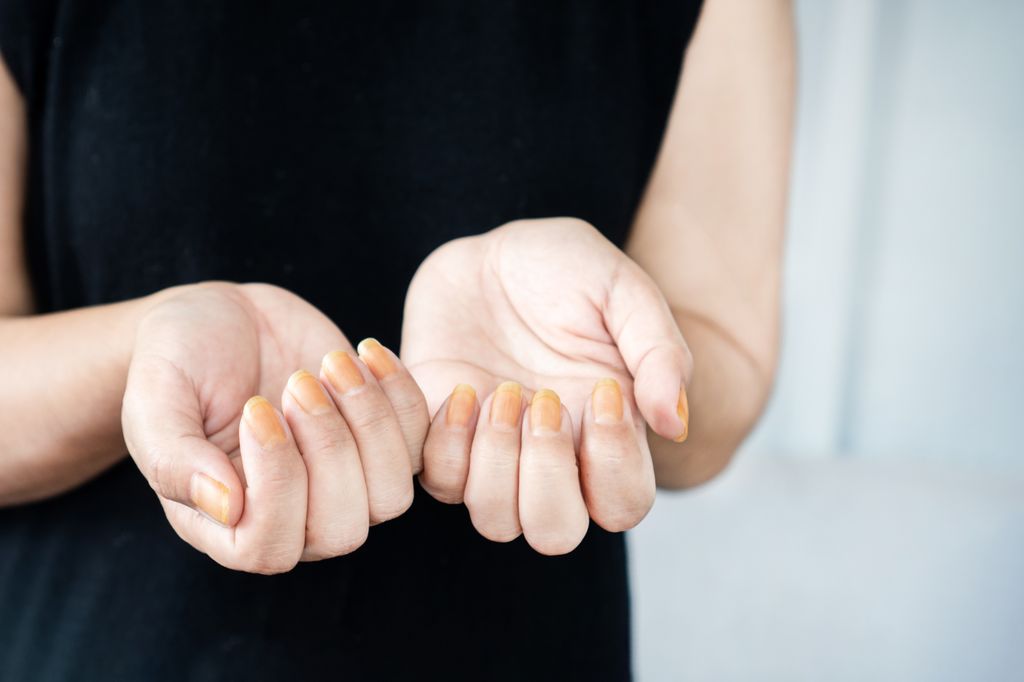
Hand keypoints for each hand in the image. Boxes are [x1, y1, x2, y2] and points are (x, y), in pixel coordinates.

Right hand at [122, 283, 427, 572]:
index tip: (257, 410)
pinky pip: (420, 442)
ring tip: (331, 364)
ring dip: (371, 424)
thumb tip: (226, 508)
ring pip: (392, 494)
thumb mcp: (155, 401)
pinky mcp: (381, 443)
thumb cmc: (176, 363)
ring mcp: (345, 484)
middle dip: (329, 450)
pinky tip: (364, 351)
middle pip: (342, 530)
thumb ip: (173, 459)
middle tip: (297, 382)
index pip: (268, 547)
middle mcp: (294, 518)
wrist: (220, 320)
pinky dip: (401, 394)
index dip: (276, 483)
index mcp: (228, 525)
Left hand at [402, 218, 691, 554]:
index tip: (603, 390)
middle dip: (546, 476)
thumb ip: (659, 353)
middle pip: (554, 531)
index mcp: (609, 434)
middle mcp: (552, 458)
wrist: (492, 253)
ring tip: (498, 390)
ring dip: (494, 460)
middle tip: (542, 400)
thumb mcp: (624, 292)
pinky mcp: (442, 434)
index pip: (624, 503)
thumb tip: (675, 424)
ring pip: (494, 518)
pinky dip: (446, 441)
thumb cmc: (568, 270)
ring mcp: (493, 453)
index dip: (615, 466)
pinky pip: (436, 479)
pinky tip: (462, 386)